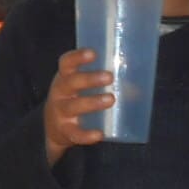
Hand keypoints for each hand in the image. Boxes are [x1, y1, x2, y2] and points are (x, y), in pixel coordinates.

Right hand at [43, 48, 113, 164]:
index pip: (66, 63)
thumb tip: (135, 86)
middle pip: (70, 82)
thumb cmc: (74, 99)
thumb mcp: (81, 86)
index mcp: (65, 77)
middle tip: (109, 77)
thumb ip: (102, 82)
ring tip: (111, 99)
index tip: (93, 53)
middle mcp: (60, 92)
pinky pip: (74, 133)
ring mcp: (60, 112)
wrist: (53, 127)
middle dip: (89, 79)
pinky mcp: (64, 131)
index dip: (77, 57)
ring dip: (92, 102)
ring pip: (73, 106)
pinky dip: (86, 135)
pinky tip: (99, 134)